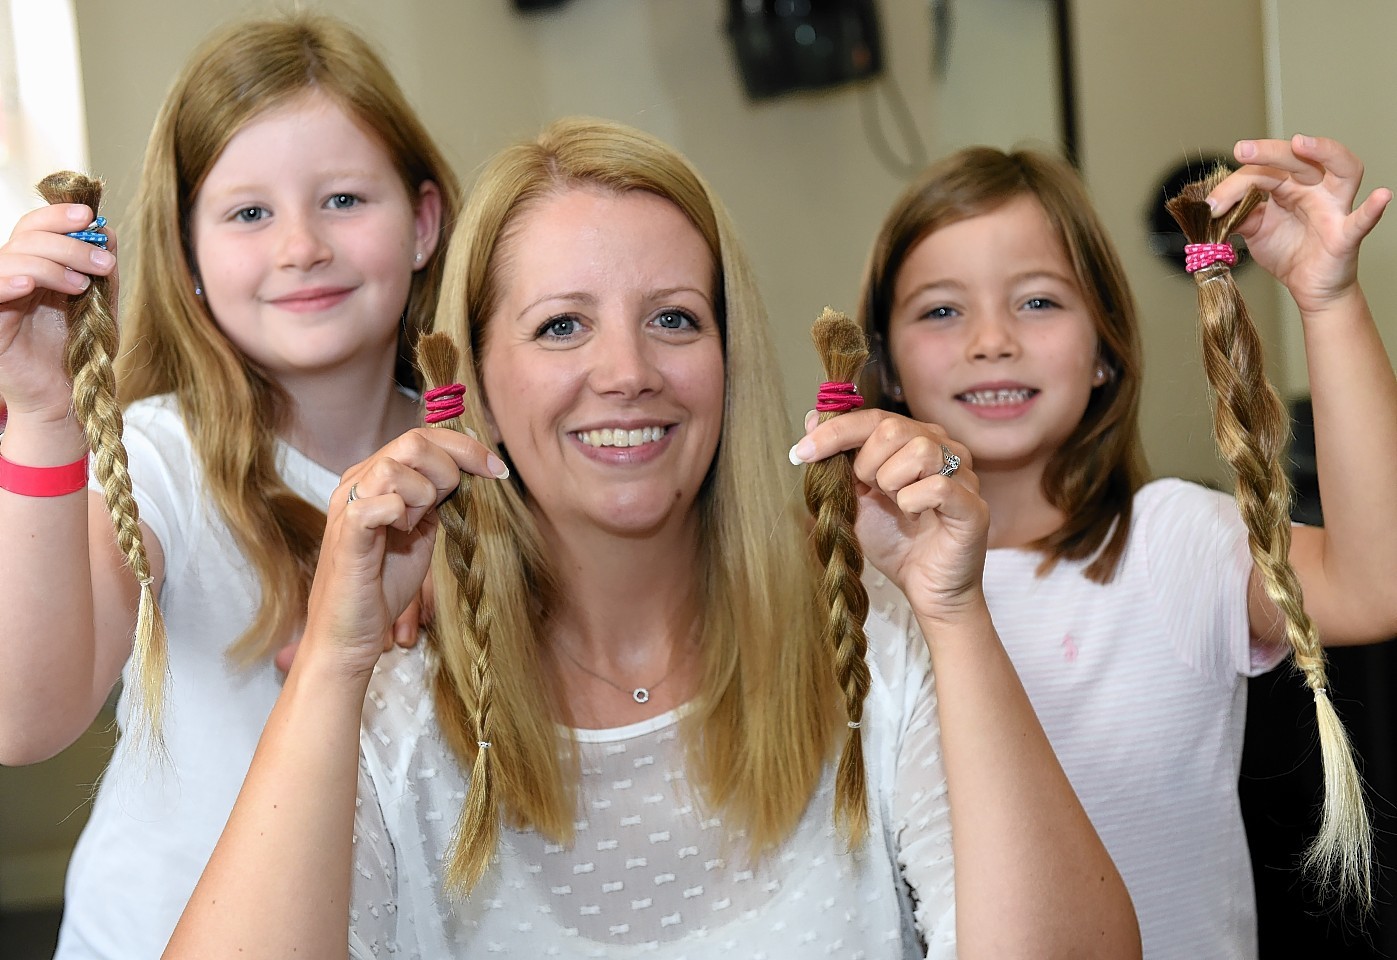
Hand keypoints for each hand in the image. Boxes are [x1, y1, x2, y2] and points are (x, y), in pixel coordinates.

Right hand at [0, 203, 115, 420]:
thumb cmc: (79, 352)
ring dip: (50, 264)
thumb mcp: (99, 305)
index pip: (36, 227)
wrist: (67, 396)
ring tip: (81, 286)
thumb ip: (102, 271)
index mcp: (35, 266)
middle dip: (69, 244)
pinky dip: (8, 280)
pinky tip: (30, 284)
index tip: (90, 217)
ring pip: (12, 257)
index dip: (59, 215)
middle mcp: (12, 275)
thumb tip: (105, 229)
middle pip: (27, 237)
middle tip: (103, 264)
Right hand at [300, 428, 507, 679]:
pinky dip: (399, 515)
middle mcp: (357, 482)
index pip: (422, 437)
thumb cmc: (383, 585)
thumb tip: (468, 469)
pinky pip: (376, 504)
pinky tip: (398, 535)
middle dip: (447, 472)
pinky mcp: (345, 535)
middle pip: (412, 442)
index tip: (498, 469)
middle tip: (443, 508)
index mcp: (375, 477)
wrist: (351, 634)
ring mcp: (348, 506)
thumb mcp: (420, 532)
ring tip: (412, 527)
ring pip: (394, 468)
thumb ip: (435, 499)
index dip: (466, 448)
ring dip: (420, 497)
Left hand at [792, 409, 986, 623]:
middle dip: (867, 465)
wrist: (924, 588)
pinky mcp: (974, 505)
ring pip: (918, 451)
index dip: (835, 432)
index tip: (801, 452)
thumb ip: (838, 460)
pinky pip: (937, 487)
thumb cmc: (895, 541)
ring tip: (898, 506)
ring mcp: (964, 474)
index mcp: (916, 440)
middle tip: (873, 493)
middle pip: (893, 428)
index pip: (873, 418)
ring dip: (892, 484)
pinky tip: (916, 518)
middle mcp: (944, 449)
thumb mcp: (855, 497)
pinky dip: (914, 504)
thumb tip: (813, 417)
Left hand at [1208, 135, 1389, 314]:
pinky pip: (1361, 221)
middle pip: (1299, 160)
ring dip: (1325, 152)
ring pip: (1342, 170)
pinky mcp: (1346, 235)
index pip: (1263, 172)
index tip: (1210, 202)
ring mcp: (1334, 209)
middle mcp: (1315, 189)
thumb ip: (1237, 215)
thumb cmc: (1288, 252)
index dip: (1235, 185)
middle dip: (1270, 152)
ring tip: (1302, 143)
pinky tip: (1381, 196)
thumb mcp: (1255, 231)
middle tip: (1243, 150)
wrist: (1308, 288)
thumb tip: (1212, 207)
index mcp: (1291, 186)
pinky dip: (1372, 209)